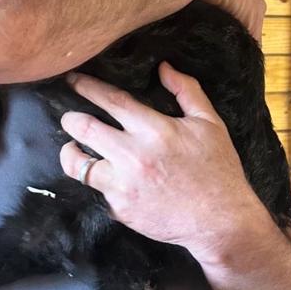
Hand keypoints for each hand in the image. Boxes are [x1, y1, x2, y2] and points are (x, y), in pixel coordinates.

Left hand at [59, 62, 256, 259]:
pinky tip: (104, 177)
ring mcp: (123, 186)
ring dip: (71, 153)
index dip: (87, 87)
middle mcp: (133, 156)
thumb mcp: (210, 123)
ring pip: (77, 165)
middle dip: (70, 118)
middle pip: (83, 128)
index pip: (110, 100)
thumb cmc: (218, 169)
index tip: (74, 81)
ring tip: (73, 148)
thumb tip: (164, 67)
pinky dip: (98, 181)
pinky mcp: (120, 209)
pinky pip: (97, 190)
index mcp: (154, 130)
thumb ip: (186, 90)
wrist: (221, 222)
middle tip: (69, 117)